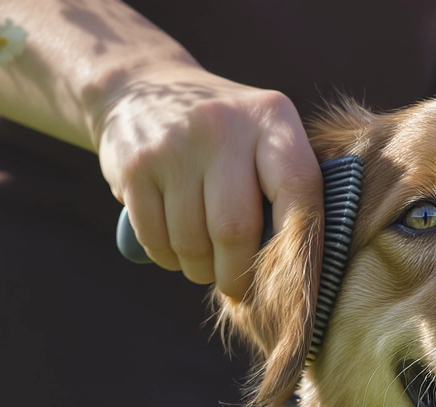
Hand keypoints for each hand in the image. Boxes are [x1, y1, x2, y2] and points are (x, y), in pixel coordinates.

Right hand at [93, 64, 320, 298]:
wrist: (141, 89)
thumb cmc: (224, 138)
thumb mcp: (262, 138)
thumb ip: (286, 190)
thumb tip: (301, 275)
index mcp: (271, 117)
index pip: (299, 188)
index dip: (300, 246)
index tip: (297, 286)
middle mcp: (222, 125)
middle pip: (235, 229)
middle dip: (238, 275)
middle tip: (240, 289)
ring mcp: (173, 144)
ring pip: (192, 243)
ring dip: (200, 269)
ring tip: (205, 260)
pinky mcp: (134, 166)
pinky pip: (155, 240)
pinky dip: (168, 258)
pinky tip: (174, 245)